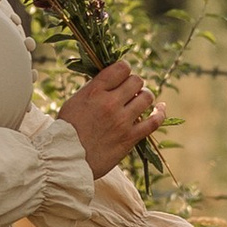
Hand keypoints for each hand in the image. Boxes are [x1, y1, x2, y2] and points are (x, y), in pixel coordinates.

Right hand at [59, 58, 163, 175]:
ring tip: (139, 100)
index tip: (122, 76)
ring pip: (146, 97)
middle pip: (136, 81)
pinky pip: (154, 121)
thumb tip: (113, 80)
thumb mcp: (75, 101)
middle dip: (134, 83)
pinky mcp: (130, 138)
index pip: (121, 68)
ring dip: (145, 96)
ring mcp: (122, 121)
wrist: (66, 159)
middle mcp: (110, 103)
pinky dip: (160, 113)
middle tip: (129, 91)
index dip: (124, 69)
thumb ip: (95, 89)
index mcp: (94, 91)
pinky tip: (160, 109)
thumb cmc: (67, 130)